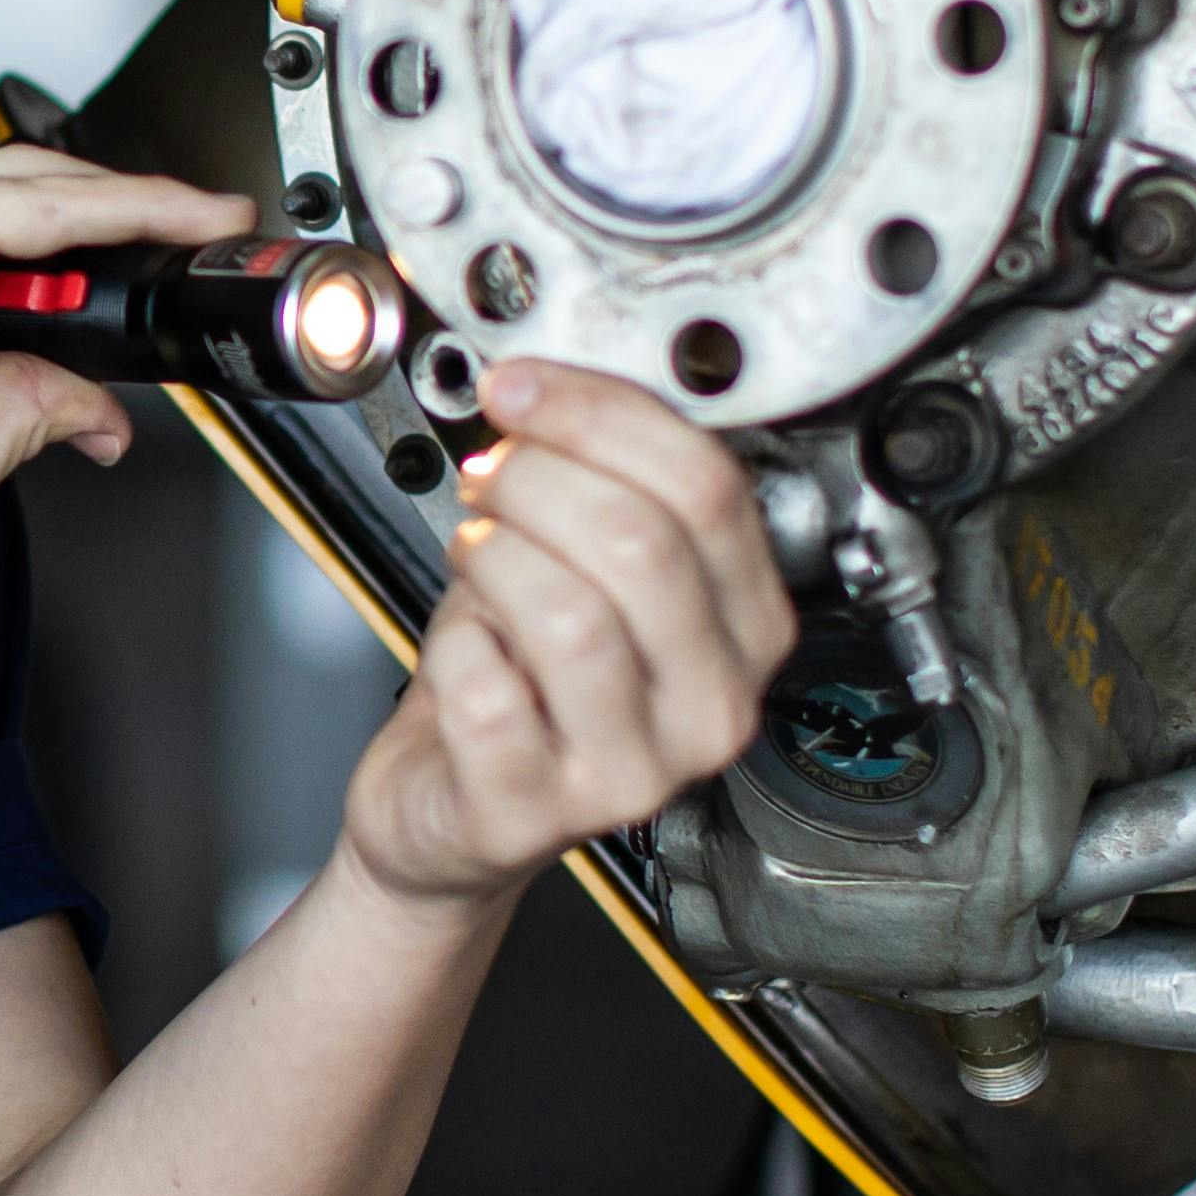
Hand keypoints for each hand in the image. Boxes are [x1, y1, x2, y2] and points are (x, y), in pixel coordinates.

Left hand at [338, 361, 796, 912]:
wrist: (447, 799)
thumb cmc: (521, 673)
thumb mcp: (587, 566)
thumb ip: (605, 479)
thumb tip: (558, 383)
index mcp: (747, 628)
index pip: (709, 490)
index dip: (602, 415)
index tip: (529, 387)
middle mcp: (710, 707)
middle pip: (642, 544)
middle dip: (541, 479)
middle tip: (492, 474)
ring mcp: (631, 772)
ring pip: (569, 614)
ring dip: (496, 555)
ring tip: (476, 552)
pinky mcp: (534, 812)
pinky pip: (484, 689)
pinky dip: (451, 645)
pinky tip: (462, 650)